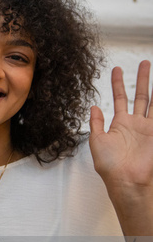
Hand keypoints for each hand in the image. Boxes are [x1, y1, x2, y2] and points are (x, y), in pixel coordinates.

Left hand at [90, 60, 152, 234]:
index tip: (117, 68)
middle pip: (140, 95)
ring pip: (152, 101)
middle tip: (145, 62)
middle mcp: (135, 123)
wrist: (125, 179)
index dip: (118, 83)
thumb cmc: (109, 165)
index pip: (120, 97)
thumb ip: (96, 123)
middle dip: (142, 78)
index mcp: (119, 124)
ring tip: (151, 68)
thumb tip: (93, 106)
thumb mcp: (96, 140)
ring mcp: (148, 127)